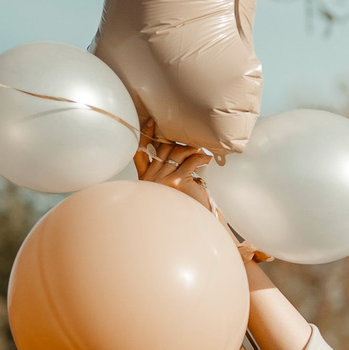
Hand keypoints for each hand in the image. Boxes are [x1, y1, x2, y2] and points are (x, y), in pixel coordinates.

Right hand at [133, 130, 269, 260]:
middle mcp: (150, 179)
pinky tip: (208, 158)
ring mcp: (162, 181)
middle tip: (189, 134)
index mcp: (145, 180)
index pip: (140, 152)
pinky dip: (201, 158)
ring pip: (176, 153)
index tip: (152, 122)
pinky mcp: (176, 182)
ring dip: (191, 148)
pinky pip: (190, 162)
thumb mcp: (168, 189)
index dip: (146, 136)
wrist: (187, 228)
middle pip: (161, 148)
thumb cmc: (180, 207)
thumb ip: (165, 173)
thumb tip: (173, 151)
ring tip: (201, 148)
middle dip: (175, 139)